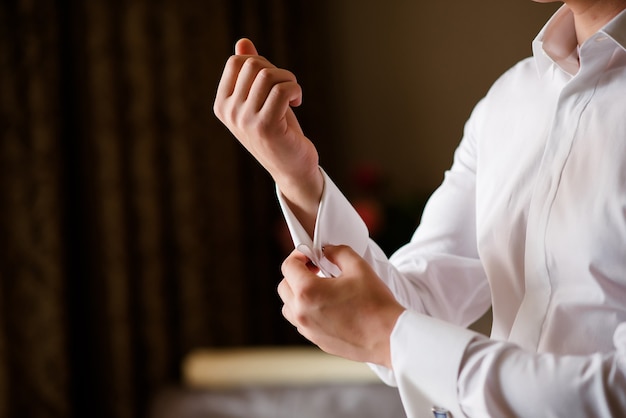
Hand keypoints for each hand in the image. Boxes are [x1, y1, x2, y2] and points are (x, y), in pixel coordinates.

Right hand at [213, 39, 322, 233]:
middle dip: (277, 70)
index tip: (273, 82)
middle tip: (287, 89)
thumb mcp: (261, 99)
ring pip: (268, 75)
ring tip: (293, 95)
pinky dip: (295, 90)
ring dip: (289, 79)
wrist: (292, 167)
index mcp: (222, 105)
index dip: (260, 63)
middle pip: (252, 65)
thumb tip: (243, 42)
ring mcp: (245, 120)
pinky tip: (297, 102)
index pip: (235, 62)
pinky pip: (282, 89)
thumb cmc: (278, 131)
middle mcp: (230, 113)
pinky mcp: (266, 126)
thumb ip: (249, 73)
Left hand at [277, 245, 404, 367]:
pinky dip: (306, 311)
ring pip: (289, 307)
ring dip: (298, 294)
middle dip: (297, 274)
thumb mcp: (358, 267)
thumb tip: (326, 251)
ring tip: (321, 289)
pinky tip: (327, 306)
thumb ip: (337, 252)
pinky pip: (301, 322)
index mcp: (308, 291)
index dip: (298, 256)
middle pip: (284, 287)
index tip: (311, 255)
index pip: (288, 267)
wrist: (388, 337)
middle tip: (316, 269)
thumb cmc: (375, 302)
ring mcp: (307, 329)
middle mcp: (301, 312)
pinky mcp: (316, 340)